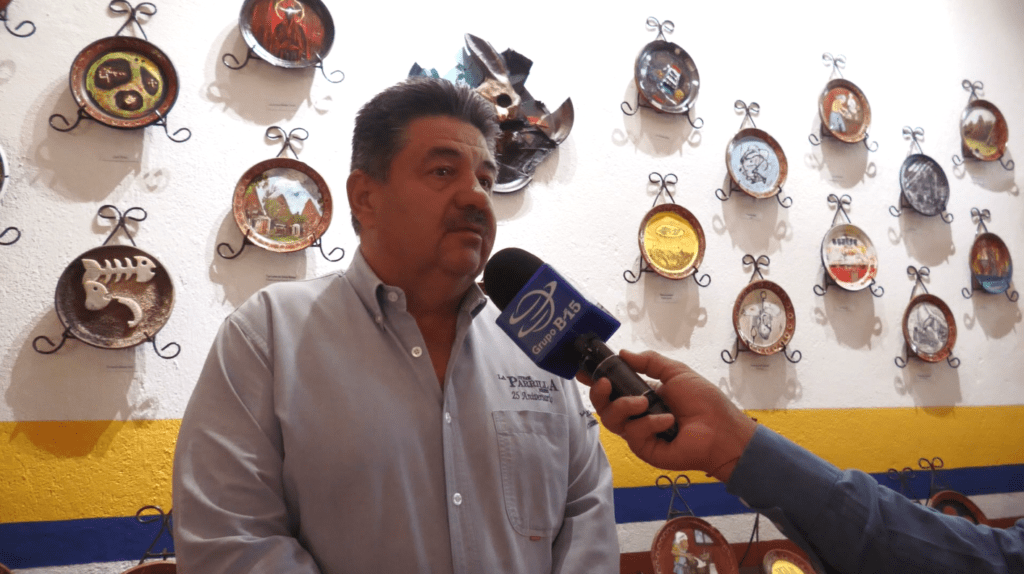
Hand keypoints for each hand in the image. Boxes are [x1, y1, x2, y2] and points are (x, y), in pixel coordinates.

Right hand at [578, 349, 756, 481]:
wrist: (722, 430)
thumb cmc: (704, 401)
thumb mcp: (676, 373)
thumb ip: (650, 362)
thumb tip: (623, 353)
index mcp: (642, 395)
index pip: (612, 389)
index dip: (595, 380)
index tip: (583, 370)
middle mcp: (637, 415)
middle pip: (603, 407)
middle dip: (599, 393)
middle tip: (605, 382)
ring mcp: (639, 434)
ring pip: (612, 421)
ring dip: (624, 407)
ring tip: (643, 403)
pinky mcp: (644, 450)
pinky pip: (633, 435)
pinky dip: (649, 424)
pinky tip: (668, 422)